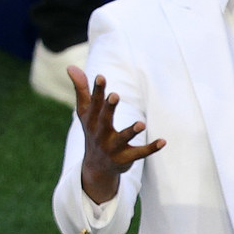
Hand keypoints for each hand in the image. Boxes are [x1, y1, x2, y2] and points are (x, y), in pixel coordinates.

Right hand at [71, 69, 164, 205]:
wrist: (96, 167)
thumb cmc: (93, 131)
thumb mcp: (85, 112)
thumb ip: (82, 89)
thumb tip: (71, 66)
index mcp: (91, 120)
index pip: (94, 104)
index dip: (97, 91)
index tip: (101, 77)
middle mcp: (100, 134)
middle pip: (105, 120)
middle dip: (109, 108)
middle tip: (114, 95)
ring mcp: (113, 148)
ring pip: (123, 138)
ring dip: (132, 131)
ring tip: (141, 124)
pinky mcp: (125, 158)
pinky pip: (140, 153)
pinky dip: (151, 148)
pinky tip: (163, 141)